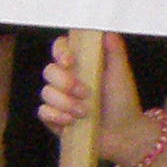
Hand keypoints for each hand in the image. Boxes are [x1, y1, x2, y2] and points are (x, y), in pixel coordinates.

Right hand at [37, 33, 159, 166]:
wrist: (123, 135)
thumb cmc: (123, 102)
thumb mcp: (121, 74)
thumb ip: (114, 52)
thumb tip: (107, 31)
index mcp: (81, 64)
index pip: (60, 48)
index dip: (60, 52)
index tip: (70, 62)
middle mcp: (66, 79)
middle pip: (48, 71)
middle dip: (66, 83)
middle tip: (86, 93)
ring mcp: (59, 99)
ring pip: (46, 93)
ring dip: (66, 103)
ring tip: (85, 112)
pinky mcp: (54, 118)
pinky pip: (43, 112)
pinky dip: (57, 116)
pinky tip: (72, 122)